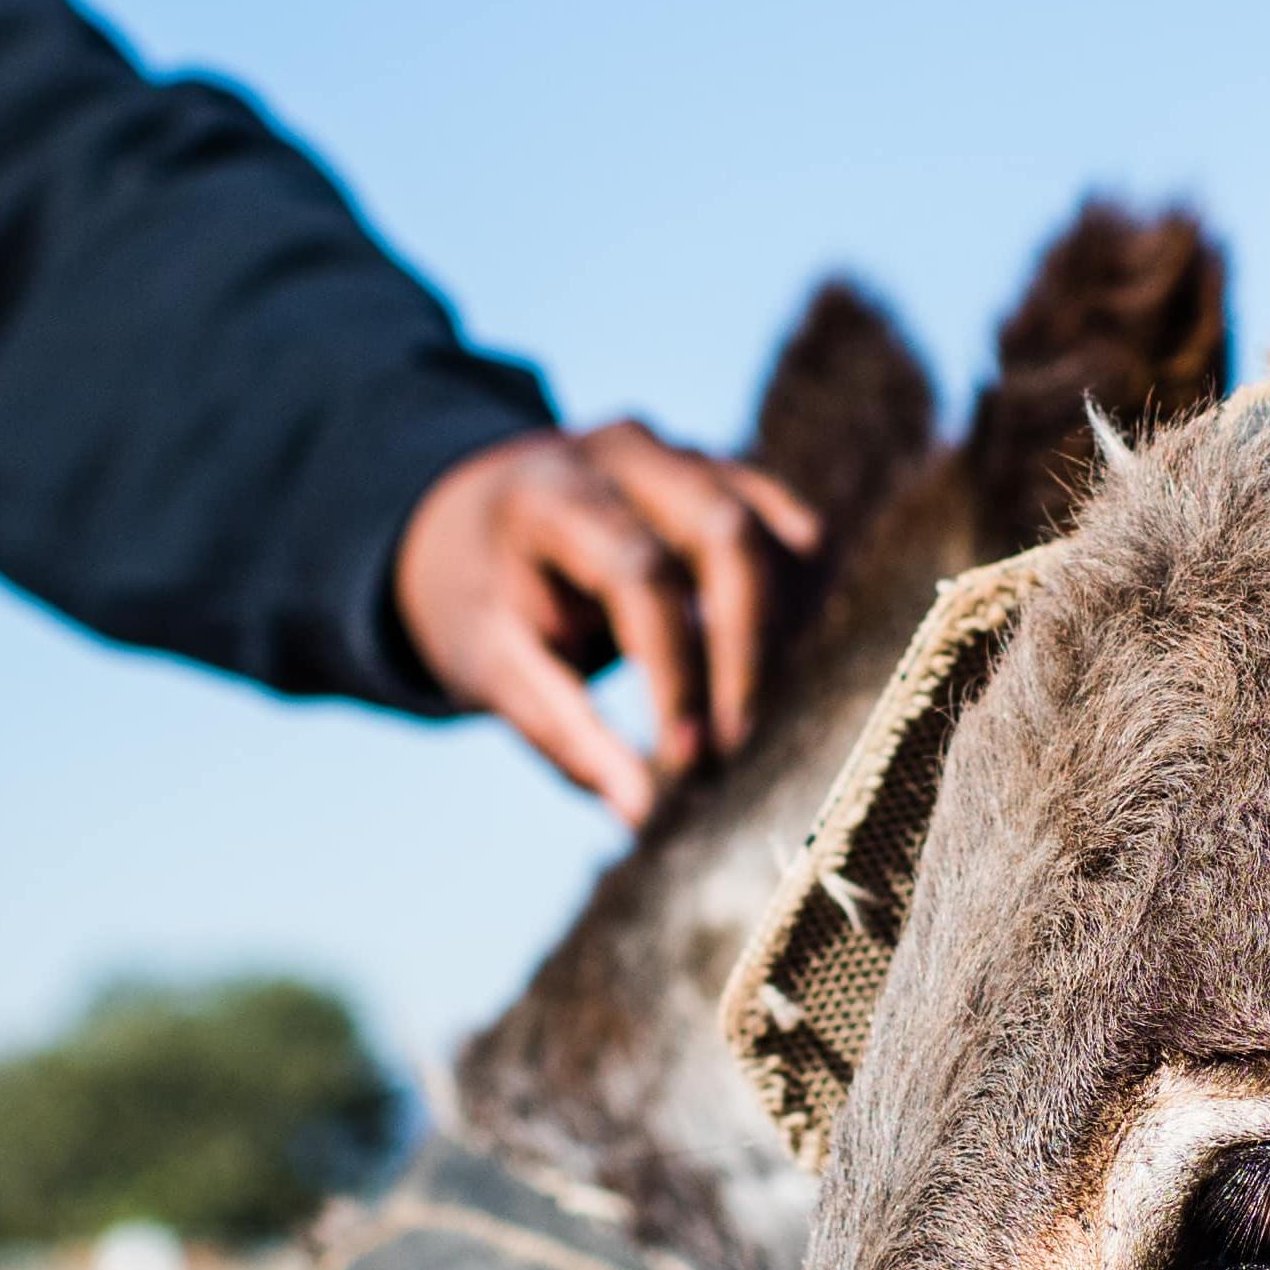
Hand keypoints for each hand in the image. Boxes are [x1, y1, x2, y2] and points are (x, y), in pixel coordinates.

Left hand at [393, 421, 821, 821]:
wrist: (474, 519)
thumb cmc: (483, 601)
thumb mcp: (493, 667)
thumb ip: (566, 733)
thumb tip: (642, 815)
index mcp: (551, 493)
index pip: (639, 573)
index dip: (676, 670)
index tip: (689, 759)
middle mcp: (626, 454)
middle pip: (726, 534)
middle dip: (746, 651)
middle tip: (738, 746)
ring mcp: (684, 454)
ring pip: (772, 531)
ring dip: (779, 632)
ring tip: (749, 716)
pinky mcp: (725, 474)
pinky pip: (790, 530)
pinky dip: (796, 600)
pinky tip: (775, 665)